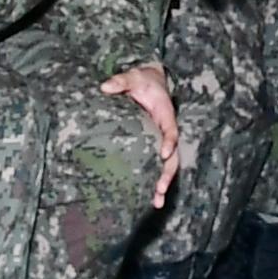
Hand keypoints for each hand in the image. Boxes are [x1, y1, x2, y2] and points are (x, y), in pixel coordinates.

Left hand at [101, 63, 180, 205]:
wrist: (149, 82)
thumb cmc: (142, 80)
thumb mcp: (133, 76)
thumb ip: (121, 81)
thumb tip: (104, 87)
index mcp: (165, 113)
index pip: (170, 129)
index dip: (169, 141)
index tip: (164, 153)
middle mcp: (166, 130)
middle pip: (172, 154)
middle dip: (167, 173)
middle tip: (160, 189)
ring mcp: (161, 140)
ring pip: (167, 164)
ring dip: (163, 183)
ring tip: (156, 202)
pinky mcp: (153, 146)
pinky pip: (156, 165)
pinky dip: (155, 181)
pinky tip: (151, 199)